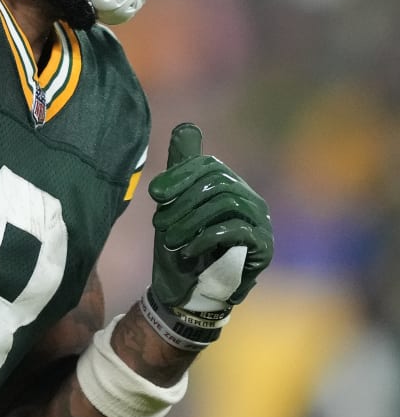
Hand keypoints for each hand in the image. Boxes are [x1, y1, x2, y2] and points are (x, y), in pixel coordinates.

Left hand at [145, 123, 272, 332]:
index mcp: (229, 186)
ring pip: (227, 203)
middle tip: (158, 223)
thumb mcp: (174, 204)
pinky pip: (237, 231)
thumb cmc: (180, 244)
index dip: (181, 176)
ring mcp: (260, 223)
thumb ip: (181, 169)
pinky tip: (188, 249)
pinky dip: (207, 238)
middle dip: (183, 201)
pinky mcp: (263, 247)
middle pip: (218, 183)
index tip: (154, 194)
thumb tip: (186, 126)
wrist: (186, 289)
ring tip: (170, 238)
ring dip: (191, 220)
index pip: (209, 166)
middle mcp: (250, 200)